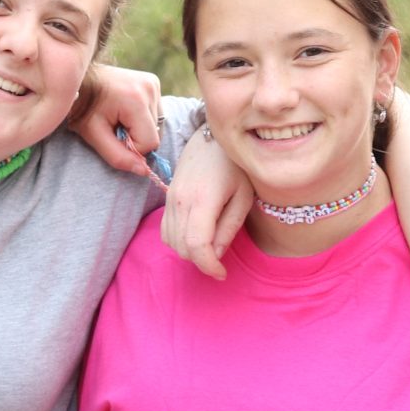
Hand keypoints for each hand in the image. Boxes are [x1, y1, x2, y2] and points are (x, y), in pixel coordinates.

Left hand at [69, 65, 165, 180]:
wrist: (77, 80)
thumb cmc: (81, 107)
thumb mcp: (93, 135)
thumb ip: (118, 156)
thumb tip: (144, 171)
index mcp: (136, 100)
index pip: (149, 142)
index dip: (131, 148)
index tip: (113, 138)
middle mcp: (150, 88)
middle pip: (155, 134)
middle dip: (136, 137)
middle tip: (114, 126)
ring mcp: (153, 83)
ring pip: (158, 125)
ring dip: (140, 128)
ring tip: (119, 117)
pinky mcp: (153, 82)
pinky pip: (156, 112)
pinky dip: (142, 118)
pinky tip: (126, 110)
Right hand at [162, 128, 250, 278]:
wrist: (212, 137)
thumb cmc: (235, 166)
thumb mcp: (243, 197)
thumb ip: (229, 228)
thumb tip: (216, 255)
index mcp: (203, 199)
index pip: (197, 245)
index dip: (209, 266)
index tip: (222, 273)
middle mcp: (180, 200)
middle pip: (182, 248)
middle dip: (201, 260)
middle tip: (220, 258)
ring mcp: (170, 198)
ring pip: (171, 242)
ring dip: (189, 252)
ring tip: (210, 244)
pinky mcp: (166, 197)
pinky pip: (166, 231)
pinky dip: (179, 240)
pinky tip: (197, 234)